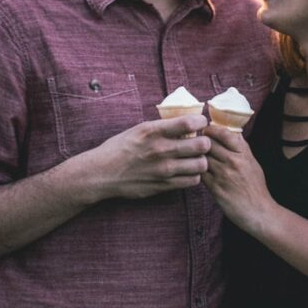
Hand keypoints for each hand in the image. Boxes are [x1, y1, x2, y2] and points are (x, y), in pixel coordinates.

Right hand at [88, 114, 210, 200]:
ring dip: (201, 160)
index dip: (201, 122)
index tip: (200, 123)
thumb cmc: (119, 148)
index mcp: (153, 131)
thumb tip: (185, 122)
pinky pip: (192, 181)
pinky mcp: (164, 185)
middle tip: (202, 142)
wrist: (102, 173)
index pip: (189, 123)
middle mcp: (161, 150)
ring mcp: (163, 170)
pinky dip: (194, 175)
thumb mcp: (139, 129)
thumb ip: (162, 127)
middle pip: (201, 145)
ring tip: (195, 158)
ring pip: (201, 165)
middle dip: (206, 142)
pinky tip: (187, 171)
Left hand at [202, 124, 272, 233]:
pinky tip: (196, 172)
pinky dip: (196, 171)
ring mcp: (224, 175)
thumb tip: (230, 132)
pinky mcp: (215, 189)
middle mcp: (234, 162)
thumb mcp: (253, 163)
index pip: (223, 133)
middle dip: (200, 142)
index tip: (206, 130)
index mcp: (244, 153)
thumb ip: (241, 148)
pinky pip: (200, 174)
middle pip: (209, 144)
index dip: (211, 130)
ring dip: (196, 157)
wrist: (259, 212)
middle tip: (195, 143)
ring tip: (193, 158)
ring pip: (202, 158)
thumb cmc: (255, 187)